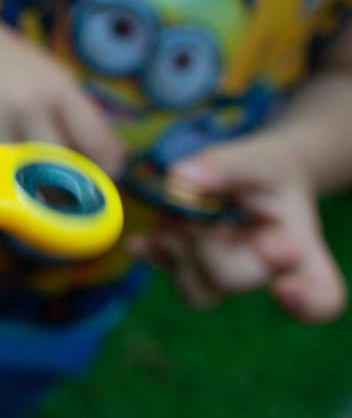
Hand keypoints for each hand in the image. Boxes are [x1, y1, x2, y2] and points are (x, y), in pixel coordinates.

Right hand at [0, 0, 125, 174]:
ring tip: (18, 186)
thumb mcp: (44, 73)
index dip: (104, 170)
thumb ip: (75, 113)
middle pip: (58, 168)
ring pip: (18, 178)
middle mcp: (28, 104)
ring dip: (21, 188)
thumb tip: (113, 159)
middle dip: (61, 187)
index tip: (101, 181)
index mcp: (57, 87)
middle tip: (57, 195)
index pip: (94, 141)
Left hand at [129, 135, 346, 322]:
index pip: (320, 295)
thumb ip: (225, 166)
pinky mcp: (191, 270)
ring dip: (176, 248)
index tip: (284, 290)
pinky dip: (152, 254)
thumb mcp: (257, 158)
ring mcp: (224, 277)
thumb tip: (180, 179)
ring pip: (198, 291)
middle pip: (235, 280)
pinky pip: (169, 275)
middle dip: (205, 239)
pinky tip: (140, 241)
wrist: (251, 175)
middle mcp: (265, 274)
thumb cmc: (266, 172)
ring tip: (175, 213)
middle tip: (197, 206)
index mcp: (299, 249)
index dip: (306, 302)